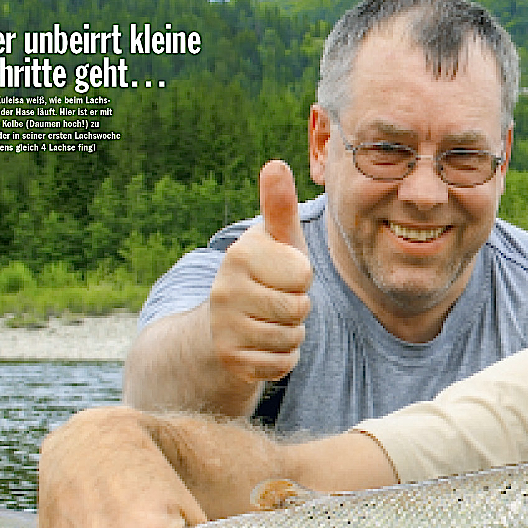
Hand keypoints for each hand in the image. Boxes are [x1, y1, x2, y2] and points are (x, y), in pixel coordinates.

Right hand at [207, 160, 312, 384]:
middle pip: (299, 309)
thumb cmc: (266, 274)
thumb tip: (275, 164)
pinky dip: (283, 358)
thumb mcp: (276, 241)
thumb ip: (279, 207)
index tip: (283, 274)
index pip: (303, 274)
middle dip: (299, 308)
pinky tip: (265, 344)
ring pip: (291, 337)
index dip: (302, 278)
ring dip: (291, 334)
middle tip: (278, 300)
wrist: (225, 324)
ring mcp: (223, 326)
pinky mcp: (229, 359)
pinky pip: (282, 363)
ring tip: (271, 321)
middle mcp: (224, 289)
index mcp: (240, 255)